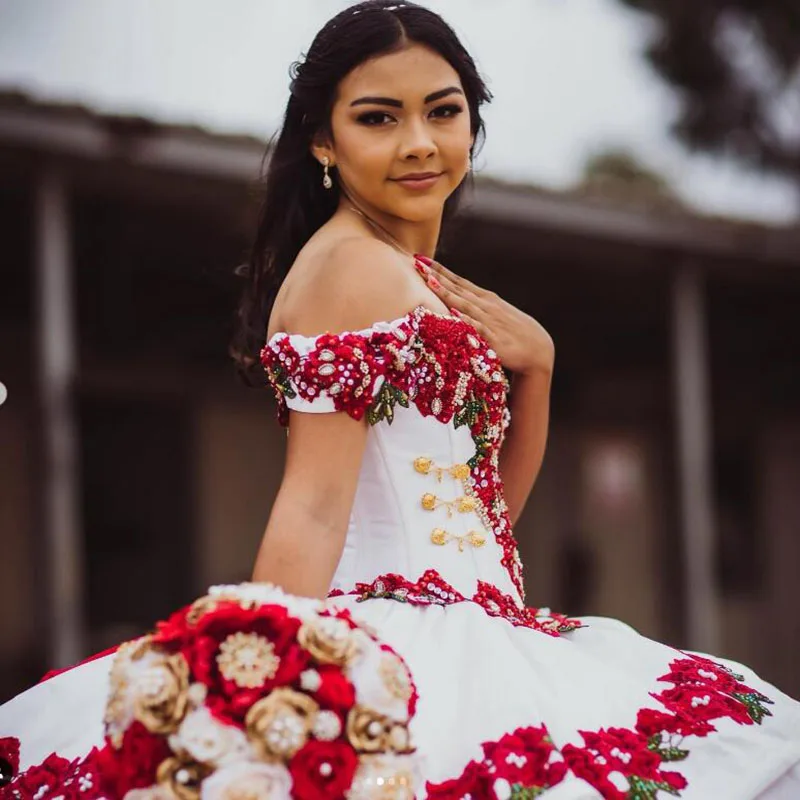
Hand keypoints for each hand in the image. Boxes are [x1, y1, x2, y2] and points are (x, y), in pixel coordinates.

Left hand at [415, 255, 553, 376]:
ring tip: (429, 281)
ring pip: (464, 303)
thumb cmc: (514, 333)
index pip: (458, 281)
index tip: (421, 259)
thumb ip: (475, 307)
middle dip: (436, 276)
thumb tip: (455, 302)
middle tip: (417, 263)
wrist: (539, 351)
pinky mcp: (494, 339)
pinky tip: (454, 313)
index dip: (439, 270)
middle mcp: (486, 306)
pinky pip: (478, 328)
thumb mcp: (495, 315)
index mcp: (485, 299)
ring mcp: (490, 321)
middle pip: (457, 288)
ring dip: (447, 292)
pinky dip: (466, 320)